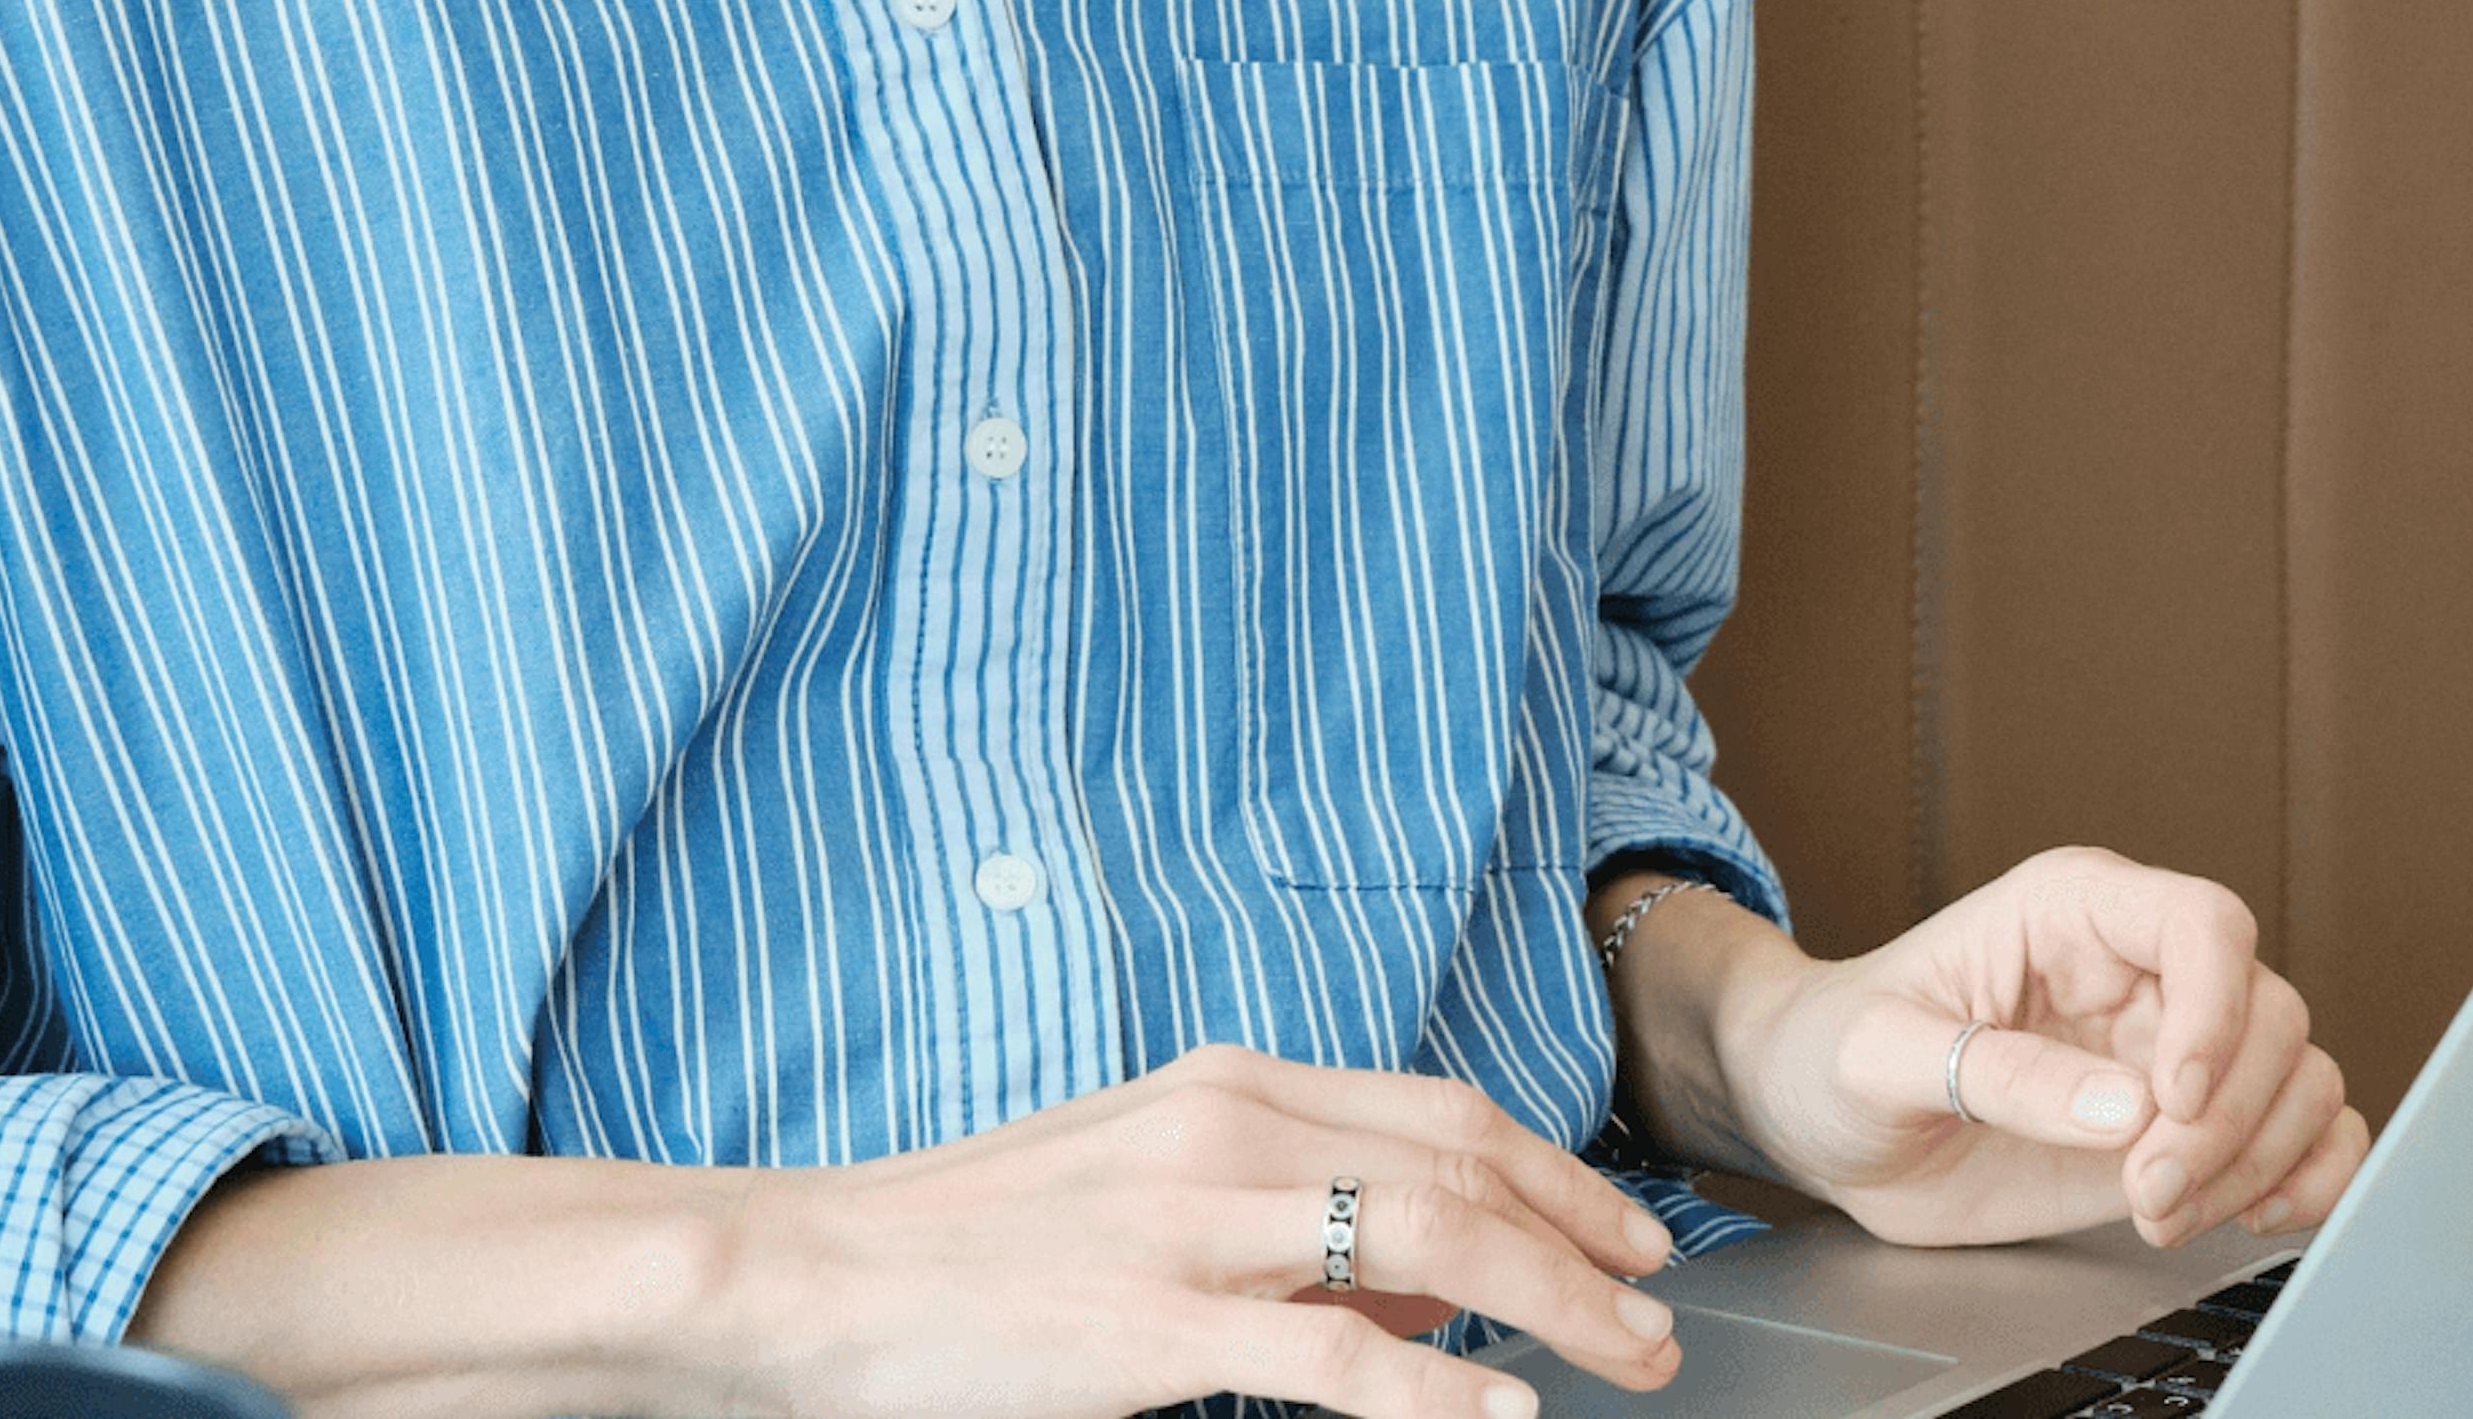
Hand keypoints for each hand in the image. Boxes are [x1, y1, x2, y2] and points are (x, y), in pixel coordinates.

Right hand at [713, 1039, 1691, 1418]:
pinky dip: (1437, 1387)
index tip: (1626, 1233)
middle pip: (1460, 1160)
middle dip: (1584, 1233)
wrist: (812, 1274)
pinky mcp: (1149, 1322)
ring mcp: (1190, 1219)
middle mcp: (1223, 1124)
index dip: (1554, 1169)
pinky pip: (1333, 1355)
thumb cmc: (972, 1248)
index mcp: (1224, 1085)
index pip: (1437, 1109)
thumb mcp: (1146, 1196)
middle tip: (1660, 1307)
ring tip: (1624, 1360)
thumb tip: (1428, 1281)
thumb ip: (1290, 1229)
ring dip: (1553, 1301)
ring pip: (1427, 1234)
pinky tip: (1498, 1414)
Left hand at [1705, 846, 2369, 1251]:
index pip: (2203, 922)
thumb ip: (1994, 1071)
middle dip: (2225, 1120)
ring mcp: (2170, 1047)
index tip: (2170, 1101)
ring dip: (2256, 1161)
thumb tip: (2124, 1108)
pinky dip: (2306, 1177)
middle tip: (2144, 1188)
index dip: (2214, 1011)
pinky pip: (2305, 1132)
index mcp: (2069, 911)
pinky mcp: (2187, 1124)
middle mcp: (2137, 969)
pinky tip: (2249, 1213)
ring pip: (2298, 1077)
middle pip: (2268, 1014)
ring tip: (2157, 1209)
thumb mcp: (1879, 1054)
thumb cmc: (1834, 1052)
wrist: (1823, 1118)